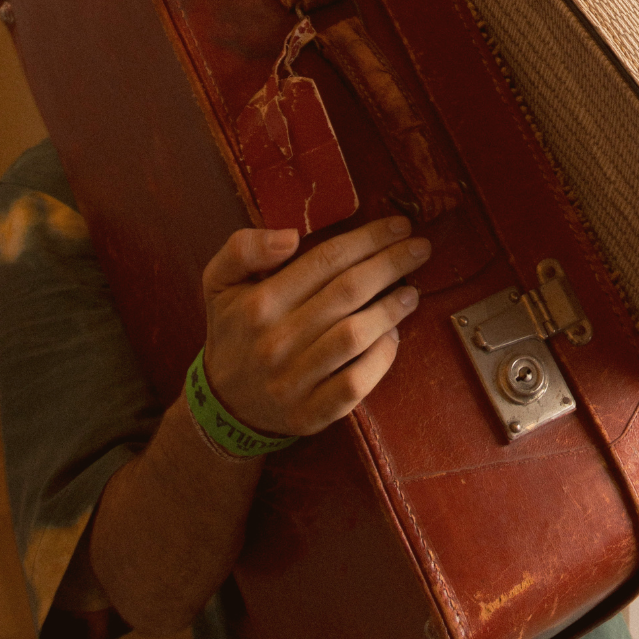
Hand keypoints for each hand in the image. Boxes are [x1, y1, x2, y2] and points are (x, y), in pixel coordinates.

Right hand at [202, 216, 430, 438]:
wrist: (226, 404)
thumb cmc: (234, 332)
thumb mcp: (219, 282)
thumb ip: (243, 249)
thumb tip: (289, 237)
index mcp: (258, 303)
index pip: (325, 260)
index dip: (367, 240)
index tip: (397, 226)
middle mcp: (275, 340)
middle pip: (348, 292)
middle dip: (391, 264)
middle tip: (419, 248)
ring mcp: (294, 380)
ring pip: (355, 335)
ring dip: (391, 309)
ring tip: (411, 291)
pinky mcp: (312, 412)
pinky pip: (356, 382)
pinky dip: (381, 357)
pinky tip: (393, 335)